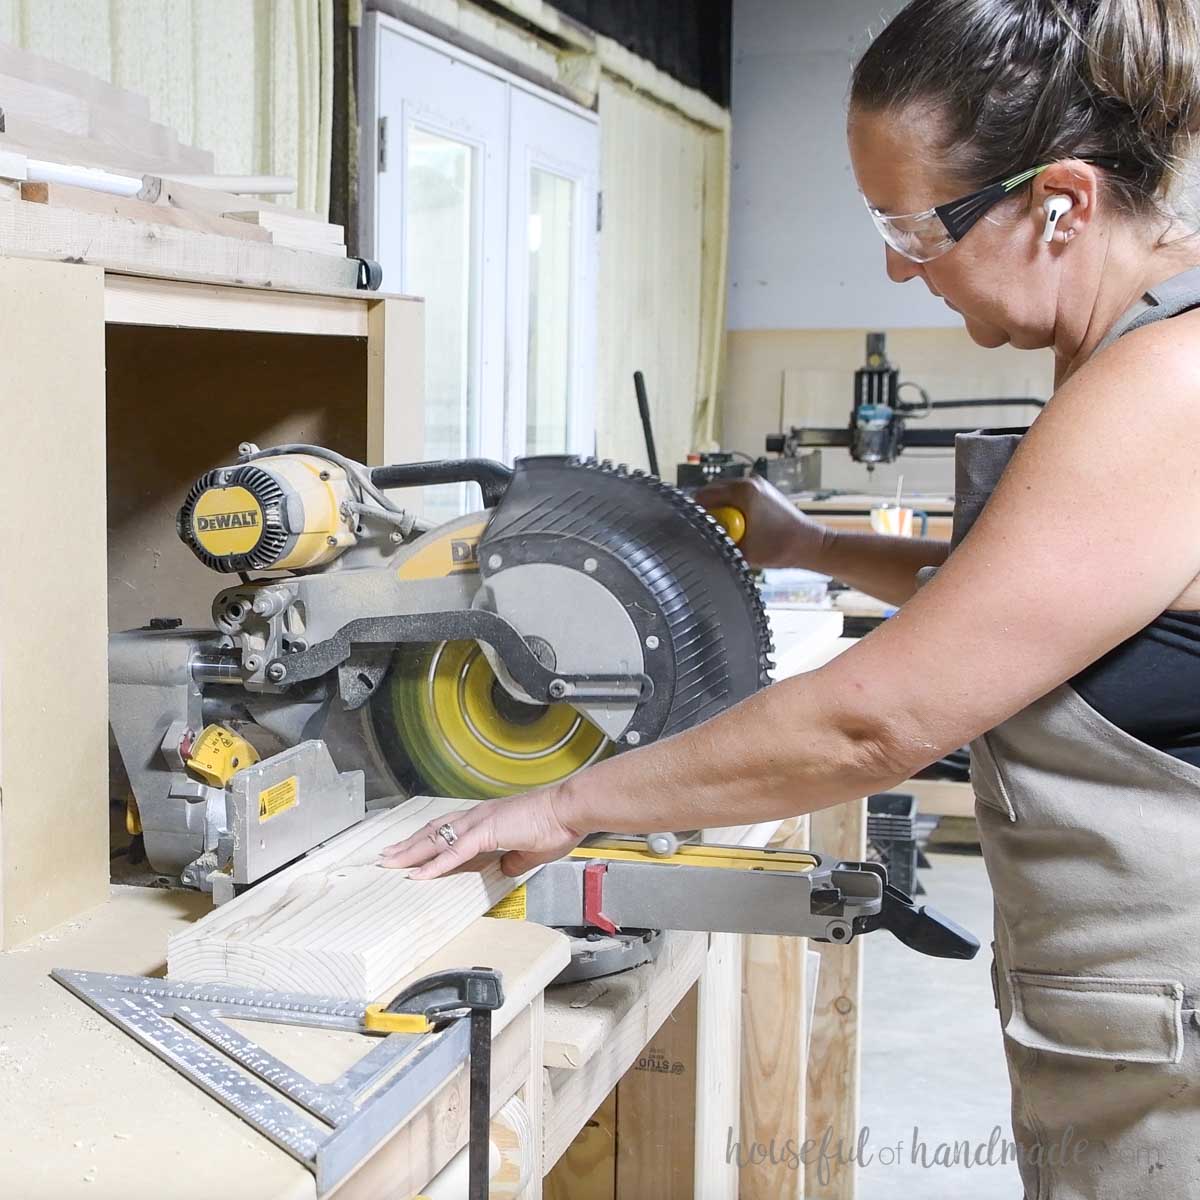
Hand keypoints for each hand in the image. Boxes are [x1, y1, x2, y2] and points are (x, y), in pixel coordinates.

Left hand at [377, 787, 583, 879]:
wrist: (569, 810)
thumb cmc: (557, 825)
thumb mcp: (530, 850)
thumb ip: (513, 859)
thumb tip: (503, 868)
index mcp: (487, 819)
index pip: (449, 830)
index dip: (427, 841)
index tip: (409, 850)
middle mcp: (478, 817)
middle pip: (434, 832)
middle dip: (408, 846)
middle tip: (386, 856)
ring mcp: (479, 823)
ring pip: (436, 840)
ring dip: (411, 853)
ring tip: (390, 863)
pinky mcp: (486, 832)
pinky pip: (453, 853)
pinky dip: (434, 865)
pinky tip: (418, 874)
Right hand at [695, 476, 834, 568]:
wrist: (810, 544)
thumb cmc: (783, 548)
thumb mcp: (742, 551)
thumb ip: (718, 544)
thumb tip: (700, 543)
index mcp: (743, 492)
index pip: (703, 495)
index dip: (695, 513)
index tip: (695, 527)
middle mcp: (749, 482)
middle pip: (711, 492)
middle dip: (708, 512)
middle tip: (714, 531)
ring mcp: (757, 484)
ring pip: (724, 494)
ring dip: (721, 511)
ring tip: (730, 530)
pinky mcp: (762, 491)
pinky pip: (736, 496)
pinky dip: (733, 509)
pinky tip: (741, 525)